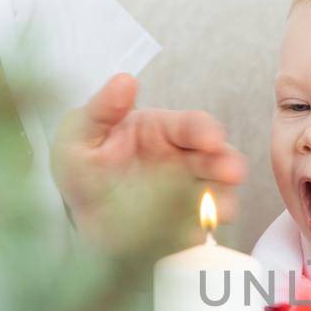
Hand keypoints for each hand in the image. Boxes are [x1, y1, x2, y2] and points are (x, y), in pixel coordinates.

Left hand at [49, 74, 248, 248]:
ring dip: (225, 197)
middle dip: (228, 163)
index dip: (206, 130)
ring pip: (218, 189)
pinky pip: (204, 222)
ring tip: (223, 210)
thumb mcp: (79, 134)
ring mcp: (188, 190)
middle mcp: (183, 157)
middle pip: (216, 156)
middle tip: (233, 173)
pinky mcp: (187, 220)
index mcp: (163, 130)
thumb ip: (102, 109)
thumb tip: (126, 80)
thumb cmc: (81, 164)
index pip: (192, 125)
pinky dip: (210, 226)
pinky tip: (204, 230)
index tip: (212, 140)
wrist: (77, 214)